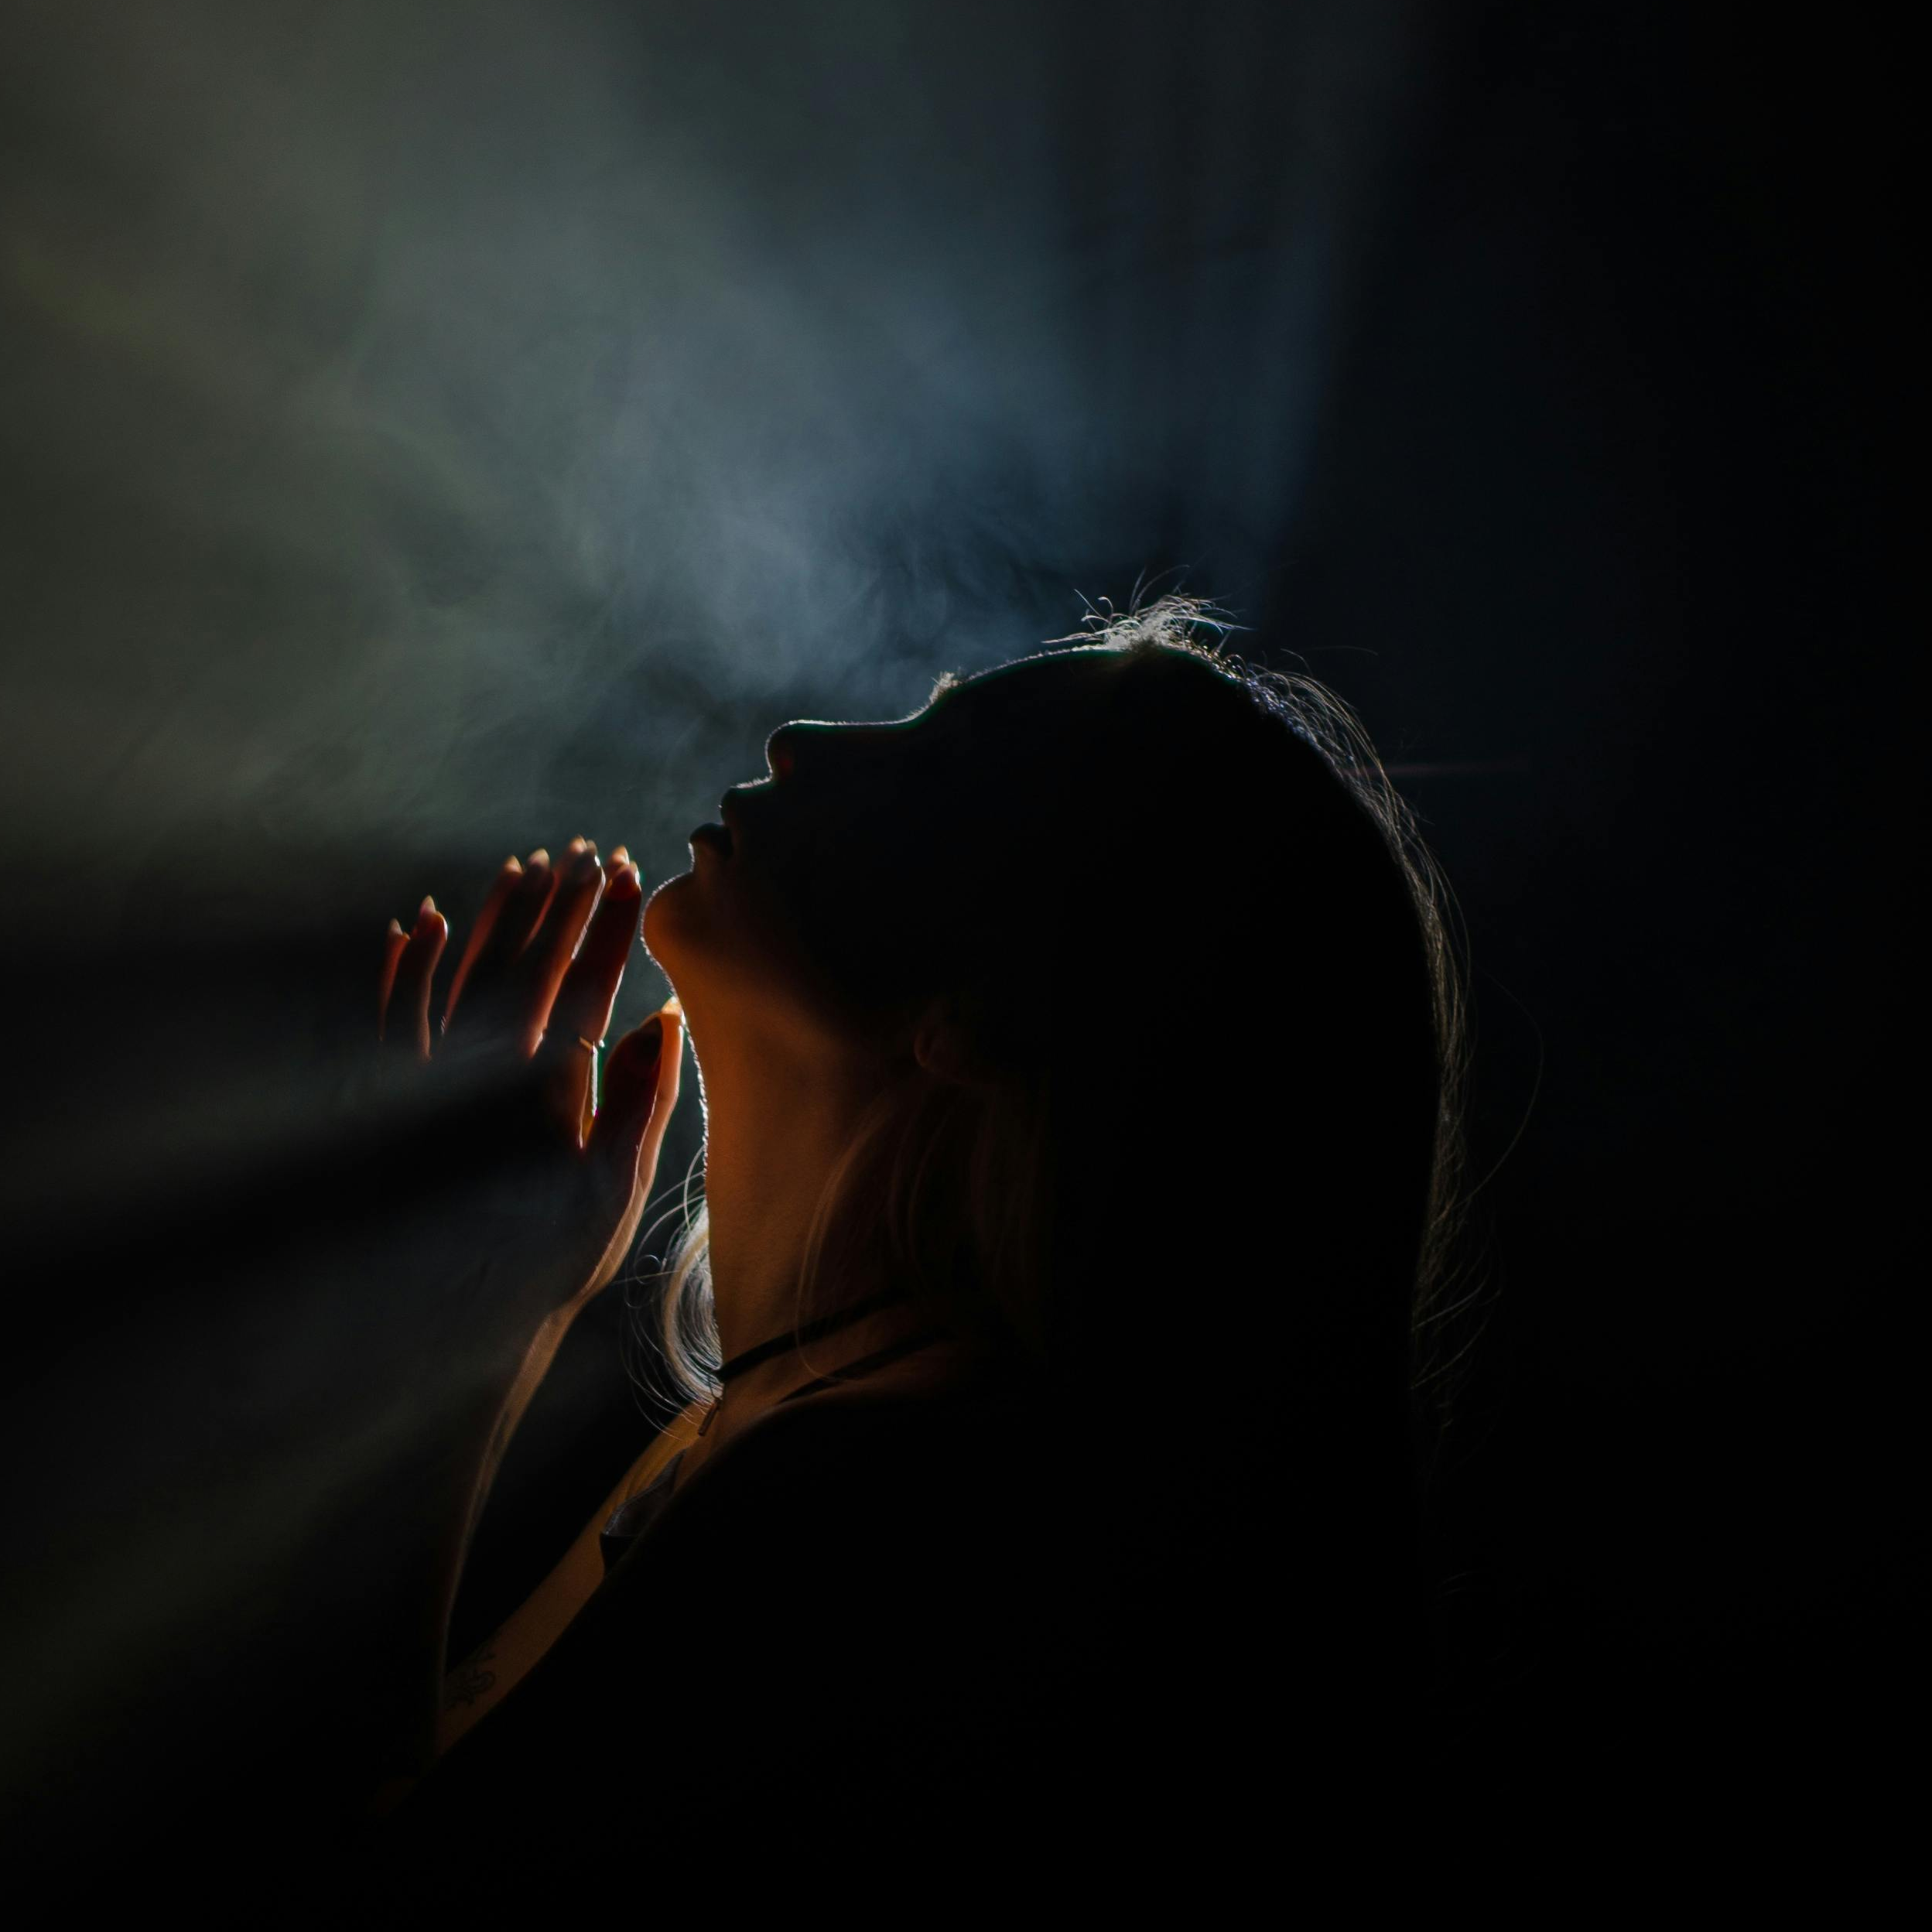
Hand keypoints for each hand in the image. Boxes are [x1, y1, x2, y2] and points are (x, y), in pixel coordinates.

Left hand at [370, 838, 682, 1346]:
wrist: (448, 1314)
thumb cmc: (546, 1261)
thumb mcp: (613, 1192)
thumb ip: (641, 1101)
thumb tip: (664, 1018)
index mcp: (553, 1087)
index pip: (590, 983)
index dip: (612, 926)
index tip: (632, 877)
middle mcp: (490, 1067)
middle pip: (532, 962)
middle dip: (565, 902)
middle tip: (591, 850)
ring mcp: (435, 1074)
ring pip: (466, 971)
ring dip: (498, 915)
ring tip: (526, 864)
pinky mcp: (387, 1091)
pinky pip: (393, 1008)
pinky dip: (406, 962)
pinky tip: (416, 920)